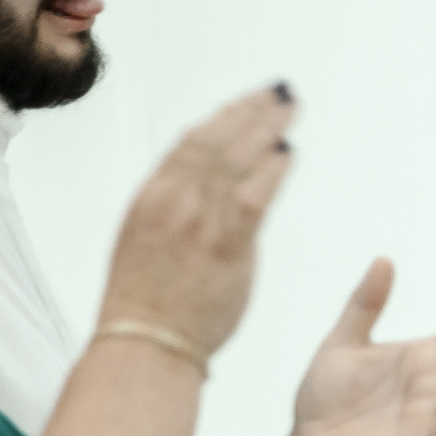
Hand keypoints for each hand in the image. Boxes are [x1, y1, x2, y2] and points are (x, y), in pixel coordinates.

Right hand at [99, 84, 295, 353]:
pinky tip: (288, 151)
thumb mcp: (145, 241)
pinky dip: (273, 168)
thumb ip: (177, 209)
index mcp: (149, 197)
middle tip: (278, 92)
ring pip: (237, 158)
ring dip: (266, 127)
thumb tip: (211, 188)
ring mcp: (200, 220)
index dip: (221, 118)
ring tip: (290, 107)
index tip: (243, 102)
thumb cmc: (146, 303)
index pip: (189, 143)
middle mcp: (173, 200)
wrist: (147, 343)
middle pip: (217, 140)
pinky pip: (256, 195)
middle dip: (250, 111)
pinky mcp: (228, 244)